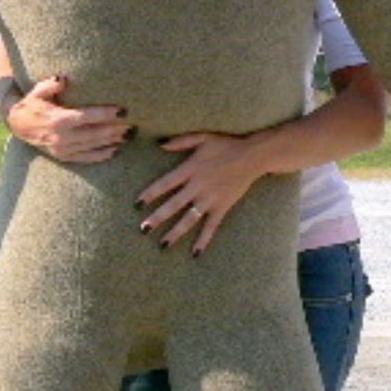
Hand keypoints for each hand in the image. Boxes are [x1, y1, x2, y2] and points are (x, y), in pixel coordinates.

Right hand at [7, 75, 133, 162]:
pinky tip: (115, 150)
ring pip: (92, 146)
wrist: (18, 125)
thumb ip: (51, 85)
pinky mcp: (63, 157)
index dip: (104, 114)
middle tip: (132, 124)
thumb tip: (63, 78)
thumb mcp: (37, 91)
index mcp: (57, 119)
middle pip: (93, 133)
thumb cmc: (32, 103)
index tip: (121, 110)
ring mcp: (62, 149)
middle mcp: (60, 137)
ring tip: (128, 135)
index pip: (85, 116)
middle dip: (114, 129)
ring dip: (111, 141)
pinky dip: (101, 155)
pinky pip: (85, 158)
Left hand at [136, 132, 269, 254]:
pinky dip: (203, 240)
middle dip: (157, 218)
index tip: (137, 205)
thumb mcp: (203, 137)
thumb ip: (181, 141)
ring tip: (162, 245)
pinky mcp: (223, 207)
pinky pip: (211, 226)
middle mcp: (198, 186)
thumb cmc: (226, 145)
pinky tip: (195, 253)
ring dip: (175, 233)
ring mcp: (211, 198)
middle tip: (143, 230)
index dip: (150, 194)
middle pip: (174, 205)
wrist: (253, 156)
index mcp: (190, 169)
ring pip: (190, 219)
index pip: (165, 184)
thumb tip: (159, 144)